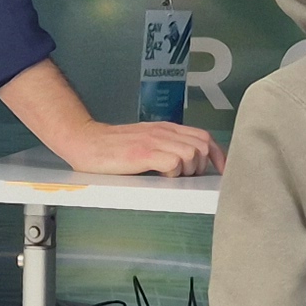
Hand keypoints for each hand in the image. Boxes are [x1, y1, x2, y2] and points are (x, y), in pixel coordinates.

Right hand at [54, 118, 221, 177]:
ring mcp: (153, 141)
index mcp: (166, 129)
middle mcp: (163, 132)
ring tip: (169, 176)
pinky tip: (160, 177)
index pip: (204, 137)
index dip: (218, 156)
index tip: (221, 172)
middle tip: (184, 177)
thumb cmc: (112, 148)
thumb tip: (189, 163)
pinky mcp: (143, 153)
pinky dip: (173, 173)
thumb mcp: (145, 141)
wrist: (84, 141)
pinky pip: (174, 163)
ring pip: (192, 154)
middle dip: (201, 166)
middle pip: (203, 145)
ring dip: (187, 170)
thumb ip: (165, 147)